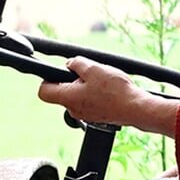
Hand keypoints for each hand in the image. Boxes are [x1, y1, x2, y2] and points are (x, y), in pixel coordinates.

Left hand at [36, 56, 179, 136]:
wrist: (135, 108)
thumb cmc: (115, 90)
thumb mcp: (93, 68)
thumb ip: (77, 63)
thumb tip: (69, 64)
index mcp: (68, 98)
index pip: (44, 92)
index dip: (47, 79)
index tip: (58, 72)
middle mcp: (73, 110)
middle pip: (61, 93)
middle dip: (70, 80)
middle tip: (87, 73)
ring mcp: (84, 115)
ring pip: (76, 97)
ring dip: (84, 86)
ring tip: (100, 81)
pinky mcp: (95, 116)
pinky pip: (88, 102)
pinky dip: (93, 94)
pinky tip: (107, 89)